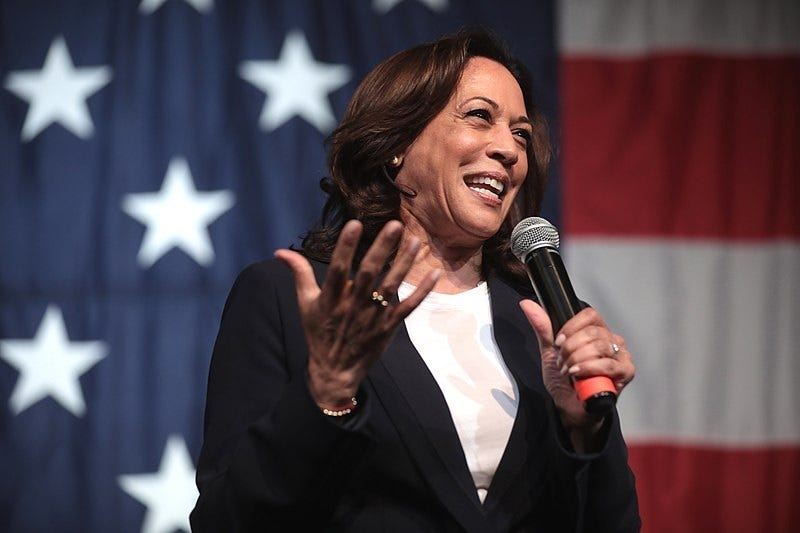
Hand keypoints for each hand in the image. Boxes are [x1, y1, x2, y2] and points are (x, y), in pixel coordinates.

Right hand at [275, 220, 438, 410]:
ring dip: (404, 264)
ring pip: (391, 286)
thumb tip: (281, 251)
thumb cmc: (319, 332)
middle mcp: (353, 306)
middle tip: (395, 225)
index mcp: (330, 299)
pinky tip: (434, 274)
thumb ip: (299, 274)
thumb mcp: (304, 304)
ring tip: (415, 241)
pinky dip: (422, 292)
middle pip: (369, 273)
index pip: (337, 269)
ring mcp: (373, 317)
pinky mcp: (388, 326)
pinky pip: (408, 307)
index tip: (354, 224)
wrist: (335, 371)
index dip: (345, 247)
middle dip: (382, 248)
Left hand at [519, 300, 634, 444]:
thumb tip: (528, 305)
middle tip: (562, 362)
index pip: (590, 315)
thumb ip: (543, 327)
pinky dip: (588, 369)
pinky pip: (608, 364)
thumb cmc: (565, 381)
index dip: (571, 327)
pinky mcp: (626, 372)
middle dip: (570, 348)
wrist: (570, 408)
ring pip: (599, 346)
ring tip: (569, 371)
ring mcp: (622, 356)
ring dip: (577, 360)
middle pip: (593, 331)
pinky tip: (578, 375)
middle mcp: (612, 341)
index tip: (558, 342)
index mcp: (597, 332)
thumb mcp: (550, 351)